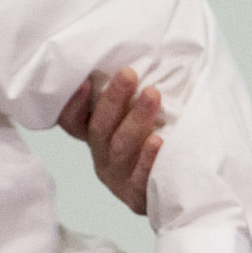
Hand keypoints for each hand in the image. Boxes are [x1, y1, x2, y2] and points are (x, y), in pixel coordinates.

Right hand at [64, 70, 165, 216]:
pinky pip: (140, 178)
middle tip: (129, 73)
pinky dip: (148, 159)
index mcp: (96, 135)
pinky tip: (158, 141)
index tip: (86, 80)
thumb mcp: (138, 116)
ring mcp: (118, 177)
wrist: (179, 193)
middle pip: (100, 127)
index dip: (74, 102)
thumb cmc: (160, 140)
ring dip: (135, 119)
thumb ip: (133, 94)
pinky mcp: (137, 196)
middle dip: (113, 99)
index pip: (72, 120)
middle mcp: (101, 155)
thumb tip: (140, 56)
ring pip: (120, 147)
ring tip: (152, 95)